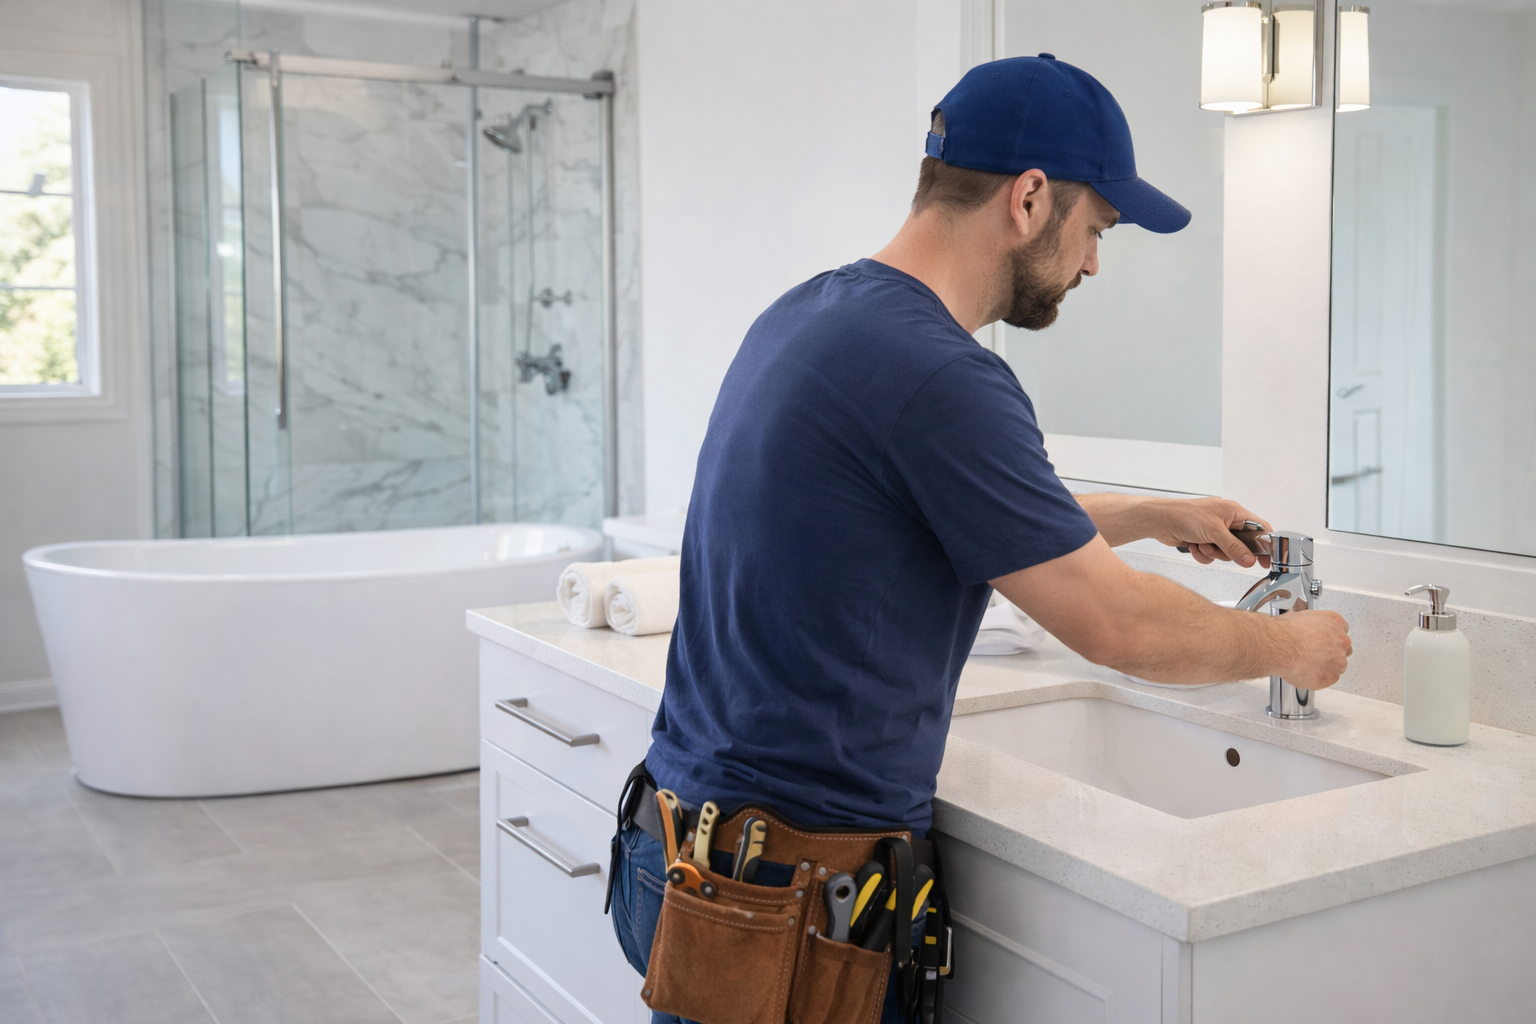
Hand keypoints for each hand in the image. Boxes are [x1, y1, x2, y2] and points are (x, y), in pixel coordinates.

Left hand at [1151, 497, 1270, 568]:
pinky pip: (1212, 555)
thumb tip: (1249, 560)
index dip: (1265, 544)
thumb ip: (1234, 547)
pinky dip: (1203, 554)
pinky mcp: (1204, 540)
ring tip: (1202, 544)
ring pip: (1226, 553)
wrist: (1160, 521)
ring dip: (1213, 552)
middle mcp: (1227, 521)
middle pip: (1242, 545)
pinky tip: (1194, 546)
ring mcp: (1215, 532)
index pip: (1259, 529)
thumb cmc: (1185, 515)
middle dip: (1228, 551)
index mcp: (1234, 512)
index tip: (1267, 560)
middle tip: (1218, 548)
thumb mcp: (1214, 532)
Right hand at [1273, 610, 1352, 689]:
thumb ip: (1310, 625)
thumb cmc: (1286, 632)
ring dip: (1325, 665)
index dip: (1329, 637)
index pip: (1341, 630)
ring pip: (1337, 665)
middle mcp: (1341, 641)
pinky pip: (1328, 678)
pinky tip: (1305, 672)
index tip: (1321, 640)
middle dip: (1330, 652)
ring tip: (1306, 664)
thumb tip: (1304, 627)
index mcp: (1335, 622)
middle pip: (1343, 648)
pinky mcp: (1331, 676)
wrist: (1280, 647)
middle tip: (1313, 653)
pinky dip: (1318, 677)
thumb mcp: (1298, 616)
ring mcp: (1338, 660)